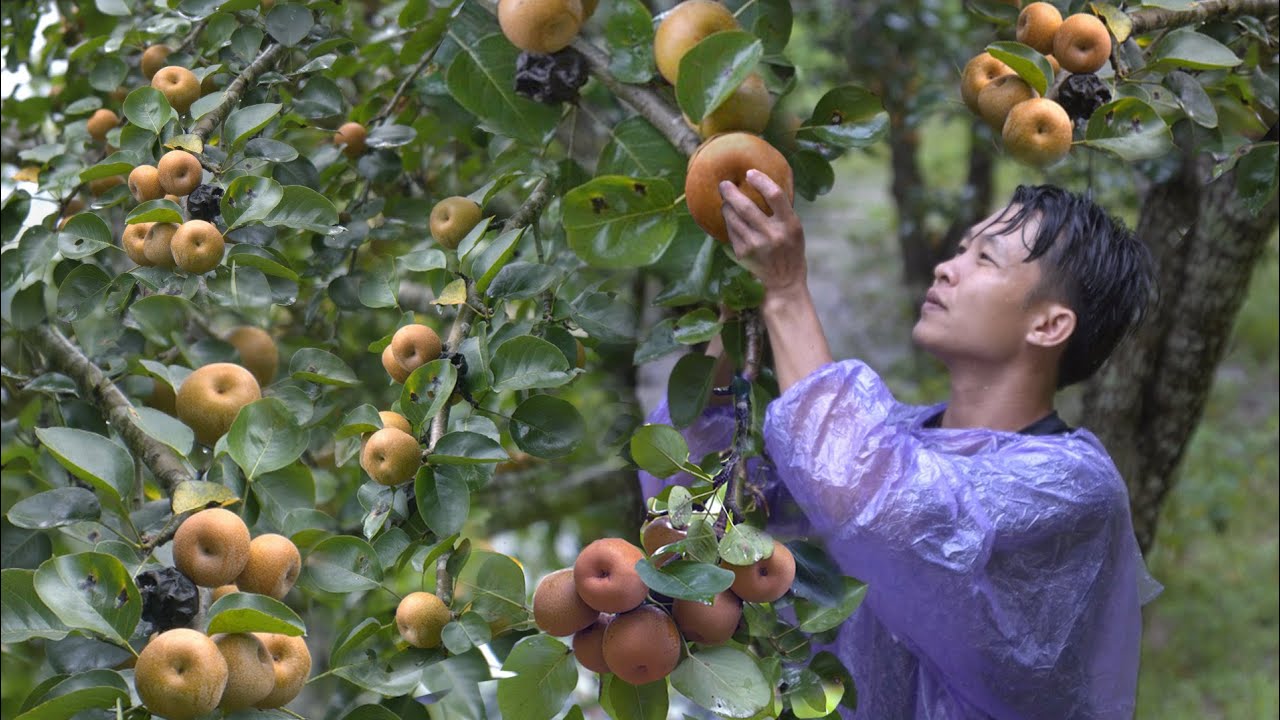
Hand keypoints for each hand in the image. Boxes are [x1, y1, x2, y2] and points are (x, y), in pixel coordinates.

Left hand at [719, 169, 806, 298]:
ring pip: (733, 218)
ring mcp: (755, 245)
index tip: (750, 173)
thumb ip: (782, 209)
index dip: (761, 181)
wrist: (784, 281)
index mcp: (789, 224)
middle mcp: (772, 235)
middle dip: (731, 192)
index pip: (775, 195)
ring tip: (726, 201)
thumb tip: (763, 182)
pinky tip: (730, 219)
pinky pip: (731, 231)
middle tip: (724, 184)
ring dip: (726, 206)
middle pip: (746, 207)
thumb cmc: (791, 249)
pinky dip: (729, 222)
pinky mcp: (743, 254)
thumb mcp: (795, 227)